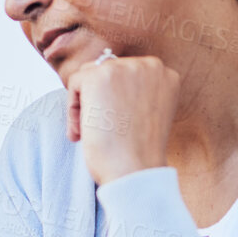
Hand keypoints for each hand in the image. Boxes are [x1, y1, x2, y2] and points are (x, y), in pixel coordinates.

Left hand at [65, 53, 178, 184]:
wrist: (135, 171)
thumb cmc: (139, 153)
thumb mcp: (146, 115)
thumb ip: (135, 94)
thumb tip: (107, 86)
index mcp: (165, 75)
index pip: (127, 74)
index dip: (114, 100)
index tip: (113, 124)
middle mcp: (150, 65)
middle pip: (107, 70)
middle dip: (97, 100)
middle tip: (96, 131)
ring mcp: (125, 68)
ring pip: (89, 76)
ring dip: (84, 104)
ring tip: (85, 132)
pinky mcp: (100, 76)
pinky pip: (74, 83)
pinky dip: (72, 108)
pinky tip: (81, 131)